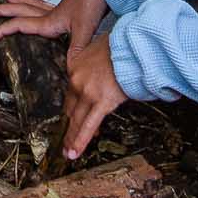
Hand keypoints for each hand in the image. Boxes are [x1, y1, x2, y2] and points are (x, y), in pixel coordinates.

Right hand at [0, 0, 108, 57]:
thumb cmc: (93, 3)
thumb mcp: (84, 29)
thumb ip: (75, 49)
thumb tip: (69, 69)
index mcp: (50, 22)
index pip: (19, 25)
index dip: (2, 30)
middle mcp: (50, 14)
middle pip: (20, 11)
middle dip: (2, 11)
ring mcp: (58, 9)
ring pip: (31, 4)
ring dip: (18, 2)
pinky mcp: (68, 7)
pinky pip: (45, 5)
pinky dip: (36, 3)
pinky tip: (38, 4)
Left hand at [60, 36, 129, 160]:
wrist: (132, 44)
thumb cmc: (121, 44)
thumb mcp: (98, 47)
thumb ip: (94, 62)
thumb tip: (101, 71)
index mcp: (75, 66)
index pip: (72, 93)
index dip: (75, 107)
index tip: (74, 117)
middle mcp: (77, 80)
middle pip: (72, 108)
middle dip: (69, 126)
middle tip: (64, 141)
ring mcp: (87, 92)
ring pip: (77, 120)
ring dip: (71, 138)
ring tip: (67, 152)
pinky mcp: (101, 101)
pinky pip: (89, 126)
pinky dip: (80, 141)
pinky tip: (74, 152)